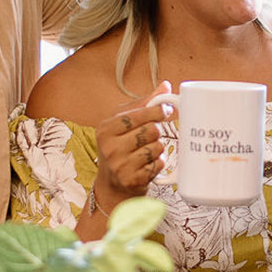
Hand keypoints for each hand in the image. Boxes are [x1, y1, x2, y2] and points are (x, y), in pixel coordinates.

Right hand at [90, 82, 171, 212]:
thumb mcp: (123, 125)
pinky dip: (158, 163)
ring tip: (146, 153)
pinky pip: (159, 164)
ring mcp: (120, 165)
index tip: (166, 111)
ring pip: (157, 147)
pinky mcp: (132, 180)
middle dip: (157, 132)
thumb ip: (144, 104)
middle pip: (152, 130)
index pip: (138, 114)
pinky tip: (147, 165)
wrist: (112, 185)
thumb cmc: (120, 148)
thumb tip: (166, 86)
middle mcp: (110, 147)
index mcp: (105, 128)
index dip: (157, 111)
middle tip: (151, 137)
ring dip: (158, 149)